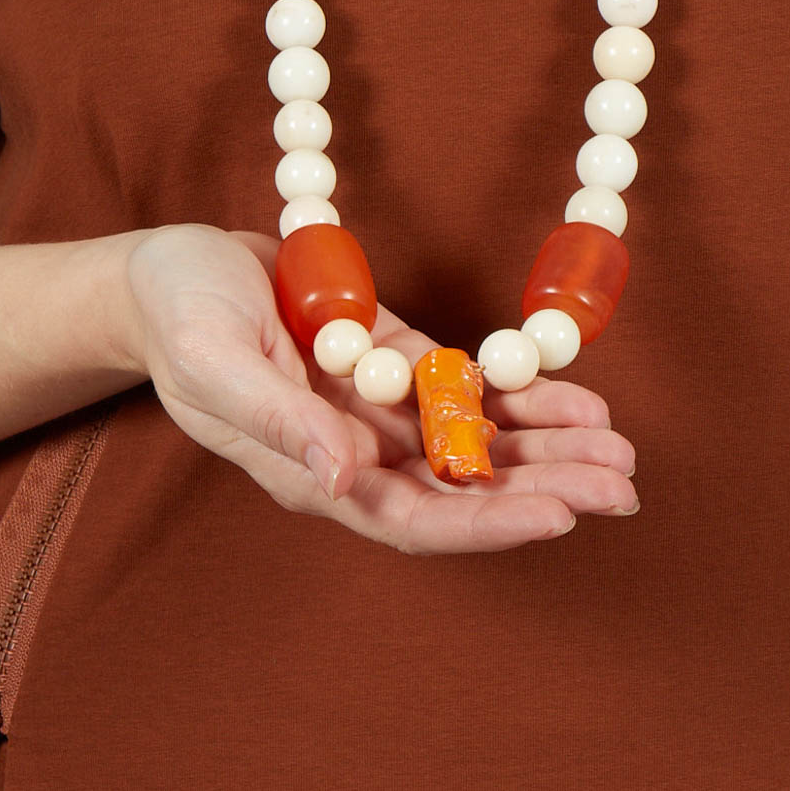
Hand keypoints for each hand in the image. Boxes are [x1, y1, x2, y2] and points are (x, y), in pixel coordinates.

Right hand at [120, 223, 638, 554]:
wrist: (167, 268)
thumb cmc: (177, 316)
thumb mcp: (215, 361)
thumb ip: (278, 421)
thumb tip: (344, 479)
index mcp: (311, 471)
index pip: (412, 518)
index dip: (485, 522)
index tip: (557, 517)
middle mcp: (355, 451)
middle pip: (462, 489)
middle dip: (542, 489)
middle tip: (622, 487)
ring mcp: (377, 406)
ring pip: (476, 442)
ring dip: (547, 447)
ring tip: (619, 448)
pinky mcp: (391, 358)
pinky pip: (466, 385)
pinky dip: (519, 391)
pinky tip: (573, 395)